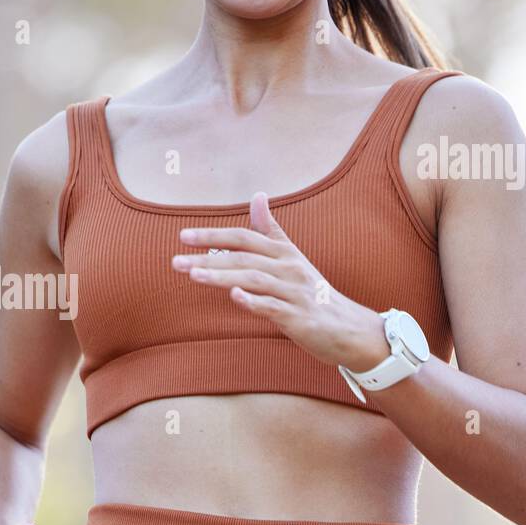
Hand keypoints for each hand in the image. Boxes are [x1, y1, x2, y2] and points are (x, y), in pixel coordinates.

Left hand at [170, 192, 389, 371]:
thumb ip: (270, 230)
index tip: (183, 236)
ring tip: (194, 275)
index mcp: (284, 253)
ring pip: (254, 279)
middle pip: (244, 257)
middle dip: (208, 257)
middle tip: (176, 261)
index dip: (214, 236)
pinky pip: (273, 307)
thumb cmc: (312, 293)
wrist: (349, 329)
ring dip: (222, 276)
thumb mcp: (291, 258)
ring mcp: (294, 293)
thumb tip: (257, 195)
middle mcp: (288, 268)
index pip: (244, 237)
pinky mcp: (299, 318)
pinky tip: (234, 297)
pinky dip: (253, 301)